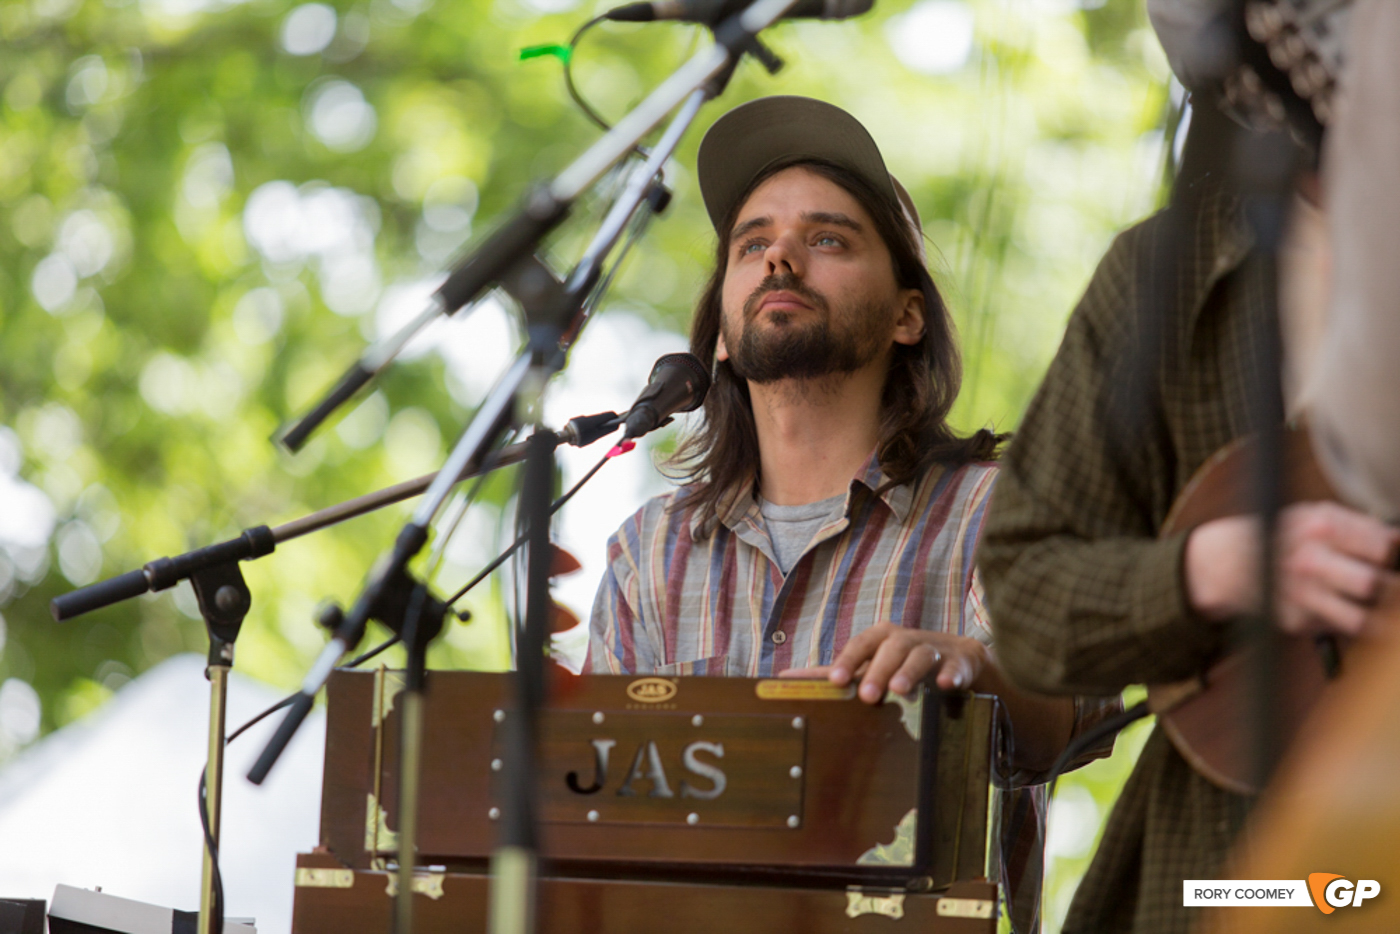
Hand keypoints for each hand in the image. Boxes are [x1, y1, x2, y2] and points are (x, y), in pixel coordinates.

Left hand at [779, 623, 989, 703]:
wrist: (956, 658)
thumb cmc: (901, 662)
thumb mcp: (869, 664)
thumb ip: (833, 672)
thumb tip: (785, 678)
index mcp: (880, 638)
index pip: (860, 645)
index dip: (847, 661)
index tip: (835, 681)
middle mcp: (905, 639)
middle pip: (890, 649)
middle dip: (878, 670)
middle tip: (867, 695)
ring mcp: (933, 649)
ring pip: (920, 656)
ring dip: (909, 672)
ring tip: (899, 689)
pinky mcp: (959, 661)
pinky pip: (956, 666)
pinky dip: (951, 674)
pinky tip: (946, 686)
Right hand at [1185, 501, 1399, 634]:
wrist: (1223, 561)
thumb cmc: (1278, 536)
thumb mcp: (1312, 517)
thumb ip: (1356, 526)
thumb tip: (1396, 540)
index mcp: (1319, 527)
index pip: (1381, 547)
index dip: (1393, 555)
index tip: (1391, 560)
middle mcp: (1308, 560)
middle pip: (1372, 583)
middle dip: (1392, 588)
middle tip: (1392, 588)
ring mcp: (1298, 593)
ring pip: (1359, 619)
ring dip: (1377, 618)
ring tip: (1380, 612)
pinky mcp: (1292, 620)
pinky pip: (1335, 628)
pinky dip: (1341, 621)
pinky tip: (1332, 608)